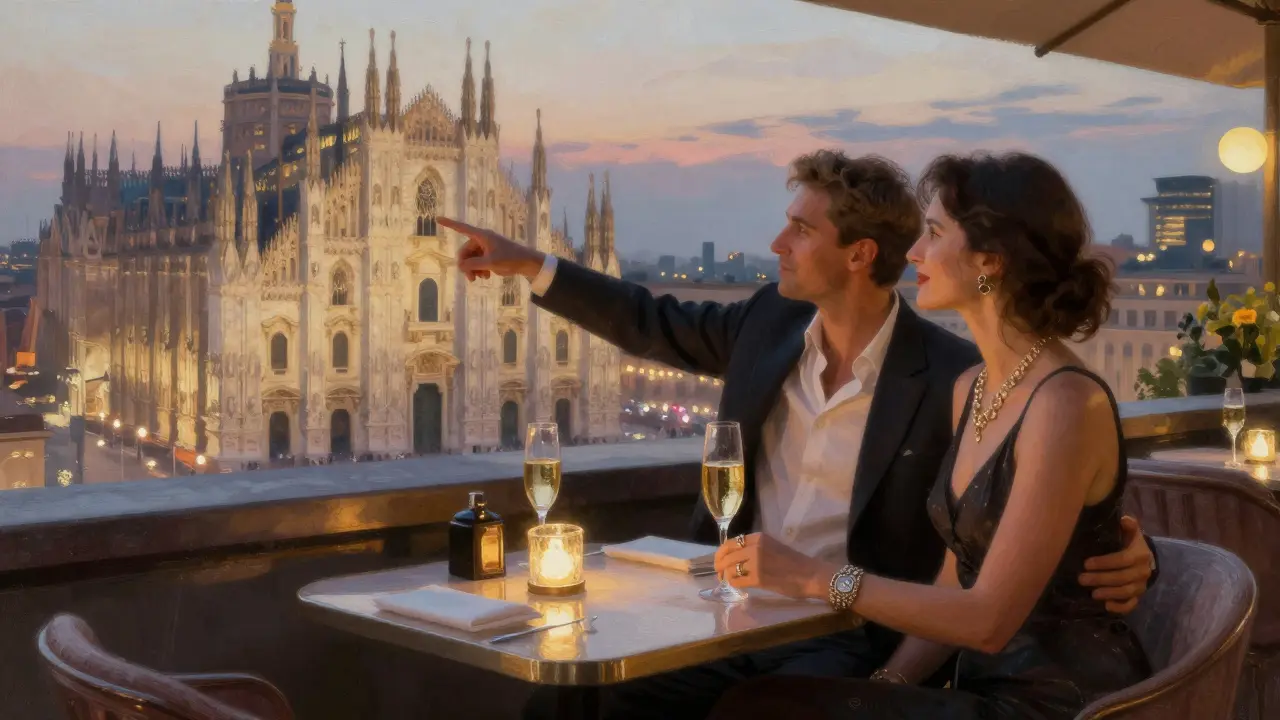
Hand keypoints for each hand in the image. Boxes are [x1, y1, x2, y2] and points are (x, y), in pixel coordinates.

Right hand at [437, 217, 544, 281]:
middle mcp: (482, 240)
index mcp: (482, 236)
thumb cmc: (510, 259)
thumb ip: (473, 264)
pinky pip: (478, 262)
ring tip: (481, 278)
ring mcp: (486, 248)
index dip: (449, 223)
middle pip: (465, 251)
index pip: (462, 228)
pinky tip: (486, 276)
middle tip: (471, 279)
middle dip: (466, 265)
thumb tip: (460, 266)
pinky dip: (480, 269)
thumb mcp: (490, 263)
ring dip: (473, 269)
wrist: (527, 263)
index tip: (437, 218)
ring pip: (471, 259)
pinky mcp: (490, 255)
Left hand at [714, 533, 838, 599]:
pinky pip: (737, 581)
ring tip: (727, 582)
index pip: (730, 543)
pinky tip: (738, 587)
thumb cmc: (795, 563)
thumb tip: (736, 557)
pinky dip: (734, 585)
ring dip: (725, 577)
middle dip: (719, 566)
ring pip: (729, 569)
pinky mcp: (758, 578)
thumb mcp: (773, 547)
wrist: (811, 575)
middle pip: (726, 556)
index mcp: (759, 537)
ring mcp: (756, 562)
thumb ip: (755, 549)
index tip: (719, 561)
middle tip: (719, 575)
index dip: (721, 554)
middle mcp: (755, 547)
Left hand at [1079, 516, 1152, 613]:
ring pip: (1126, 592)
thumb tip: (1124, 520)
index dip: (1105, 562)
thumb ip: (1128, 525)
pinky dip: (1120, 607)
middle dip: (1101, 579)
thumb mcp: (1130, 532)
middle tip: (1082, 579)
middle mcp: (1143, 571)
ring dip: (1108, 593)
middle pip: (1122, 578)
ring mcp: (1141, 585)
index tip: (1086, 563)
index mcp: (1140, 554)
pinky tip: (1106, 606)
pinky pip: (1131, 605)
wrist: (1143, 558)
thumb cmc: (1130, 543)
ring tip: (1092, 593)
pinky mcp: (1138, 596)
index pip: (1123, 559)